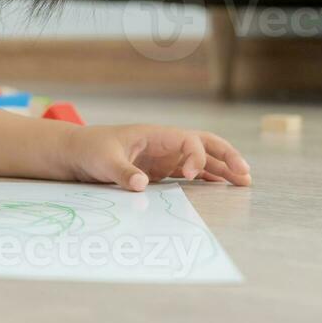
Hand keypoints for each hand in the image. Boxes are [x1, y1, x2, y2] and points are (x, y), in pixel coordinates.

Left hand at [63, 124, 251, 190]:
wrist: (76, 153)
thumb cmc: (90, 150)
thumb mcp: (104, 161)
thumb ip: (124, 172)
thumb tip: (142, 185)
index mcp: (156, 135)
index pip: (189, 141)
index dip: (196, 157)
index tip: (191, 175)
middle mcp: (166, 144)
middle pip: (205, 144)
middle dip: (227, 156)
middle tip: (245, 173)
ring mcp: (165, 157)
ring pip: (202, 159)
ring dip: (223, 169)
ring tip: (244, 182)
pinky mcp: (161, 170)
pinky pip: (191, 172)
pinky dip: (207, 178)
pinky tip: (221, 187)